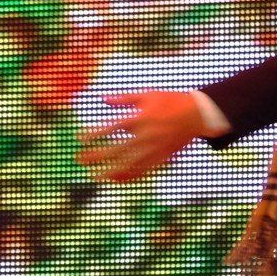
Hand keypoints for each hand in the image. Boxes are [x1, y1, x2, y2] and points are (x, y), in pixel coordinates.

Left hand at [77, 91, 208, 182]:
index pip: (111, 128)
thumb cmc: (171, 101)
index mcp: (140, 118)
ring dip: (110, 172)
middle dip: (96, 156)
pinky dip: (129, 177)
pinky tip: (116, 180)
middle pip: (116, 150)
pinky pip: (143, 171)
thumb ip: (124, 99)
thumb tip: (103, 99)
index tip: (80, 138)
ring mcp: (154, 149)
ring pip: (128, 165)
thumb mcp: (147, 95)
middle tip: (80, 160)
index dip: (94, 134)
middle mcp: (145, 136)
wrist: (197, 114)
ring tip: (95, 176)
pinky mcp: (161, 157)